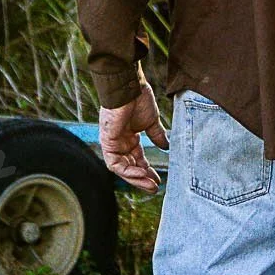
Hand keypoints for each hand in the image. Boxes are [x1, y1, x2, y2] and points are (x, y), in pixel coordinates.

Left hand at [99, 78, 168, 192]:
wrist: (130, 87)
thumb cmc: (139, 99)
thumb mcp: (152, 121)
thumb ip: (157, 135)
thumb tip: (167, 146)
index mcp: (129, 137)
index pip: (137, 159)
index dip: (147, 170)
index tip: (158, 179)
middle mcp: (119, 142)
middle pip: (130, 166)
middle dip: (142, 178)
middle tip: (155, 187)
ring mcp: (112, 143)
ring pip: (122, 168)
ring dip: (136, 178)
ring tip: (150, 185)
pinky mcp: (108, 142)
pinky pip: (115, 164)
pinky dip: (128, 171)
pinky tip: (141, 174)